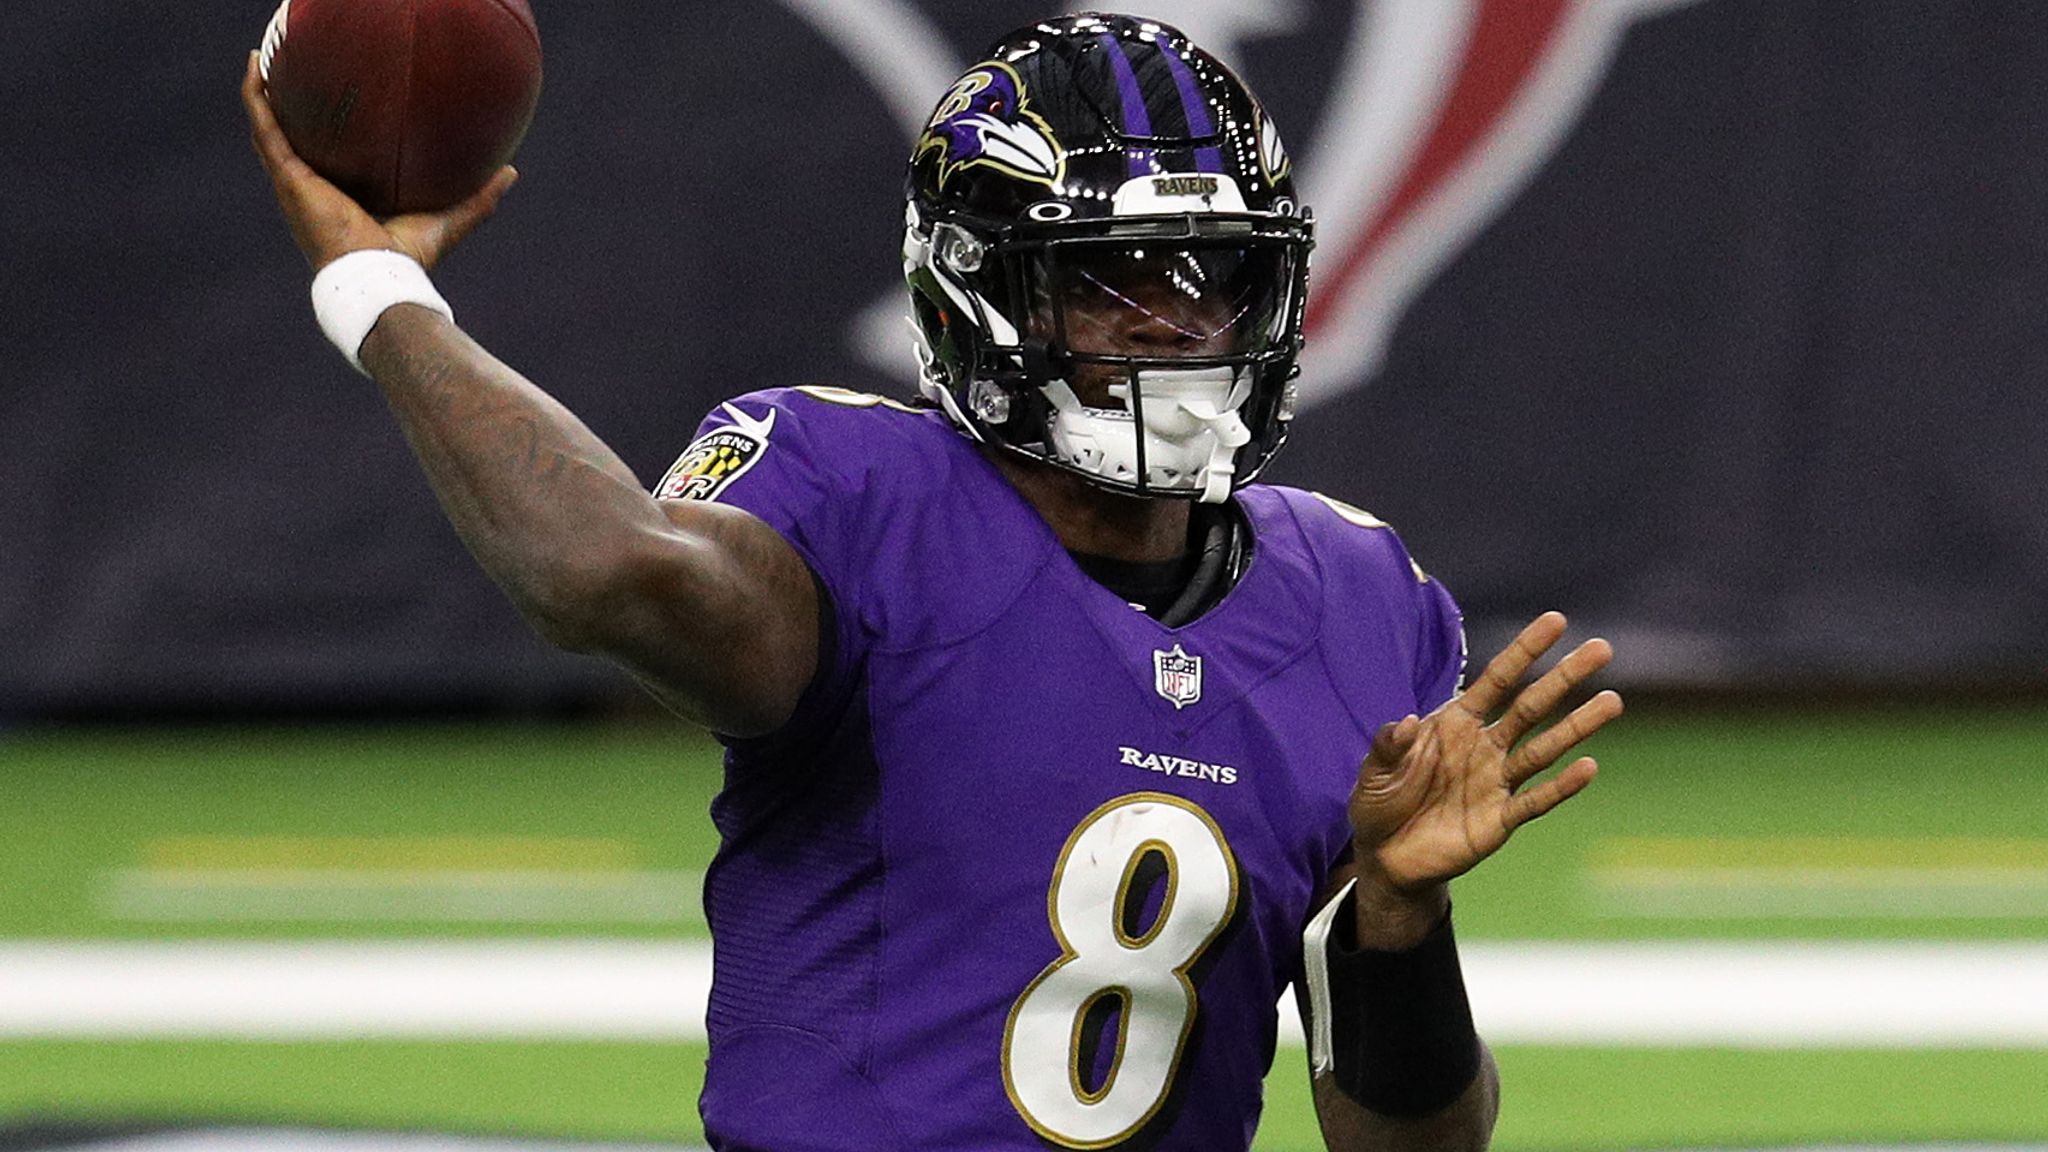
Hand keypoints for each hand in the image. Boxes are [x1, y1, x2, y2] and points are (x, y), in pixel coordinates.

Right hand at [241, 52, 516, 271]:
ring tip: (262, 55)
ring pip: (268, 126)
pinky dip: (256, 95)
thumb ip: (478, 197)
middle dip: (284, 104)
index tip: (329, 101)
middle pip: (290, 137)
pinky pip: (265, 126)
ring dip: (261, 90)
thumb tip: (511, 172)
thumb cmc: (407, 259)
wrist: (379, 277)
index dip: (321, 130)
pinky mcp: (288, 175)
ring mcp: (294, 181)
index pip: (324, 157)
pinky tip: (257, 64)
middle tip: (287, 68)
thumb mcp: (447, 218)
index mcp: (338, 197)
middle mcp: (310, 188)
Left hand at [1348, 612, 1621, 928]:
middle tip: (1602, 648)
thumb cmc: (1379, 803)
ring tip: (1611, 701)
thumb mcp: (1374, 770)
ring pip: (1544, 749)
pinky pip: (1535, 800)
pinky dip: (1561, 786)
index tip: (1556, 621)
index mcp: (1456, 723)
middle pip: (1532, 706)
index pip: (1498, 679)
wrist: (1384, 857)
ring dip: (1577, 726)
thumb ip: (1389, 744)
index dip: (1525, 651)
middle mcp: (1484, 746)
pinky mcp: (1500, 820)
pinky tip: (1589, 767)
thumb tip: (1409, 722)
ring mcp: (1496, 782)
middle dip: (1565, 677)